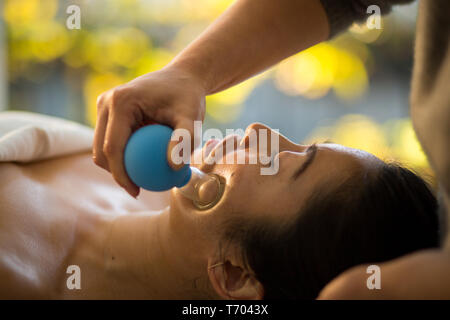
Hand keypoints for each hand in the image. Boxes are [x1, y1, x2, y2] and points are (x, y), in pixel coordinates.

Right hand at [93, 65, 205, 197]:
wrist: (182, 78)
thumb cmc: (188, 97)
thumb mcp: (192, 117)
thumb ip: (184, 141)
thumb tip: (173, 168)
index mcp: (120, 102)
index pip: (113, 147)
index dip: (121, 174)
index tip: (137, 191)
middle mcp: (106, 102)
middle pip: (101, 149)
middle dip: (115, 174)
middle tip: (137, 190)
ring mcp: (104, 105)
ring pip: (101, 146)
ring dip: (116, 166)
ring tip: (139, 183)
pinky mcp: (109, 111)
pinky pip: (111, 139)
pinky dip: (122, 155)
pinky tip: (141, 170)